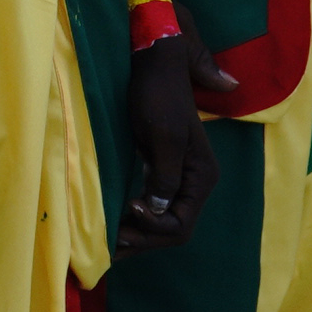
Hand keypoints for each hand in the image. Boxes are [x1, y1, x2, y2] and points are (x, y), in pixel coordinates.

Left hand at [111, 16, 207, 252]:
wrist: (154, 67)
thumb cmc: (157, 96)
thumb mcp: (162, 136)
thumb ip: (166, 175)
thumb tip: (161, 209)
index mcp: (202, 176)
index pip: (182, 224)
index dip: (154, 228)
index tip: (127, 210)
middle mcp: (197, 182)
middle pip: (174, 228)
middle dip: (144, 239)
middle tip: (110, 244)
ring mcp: (181, 178)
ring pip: (164, 221)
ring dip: (139, 235)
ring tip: (109, 242)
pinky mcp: (163, 171)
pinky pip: (155, 206)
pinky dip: (137, 219)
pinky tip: (116, 224)